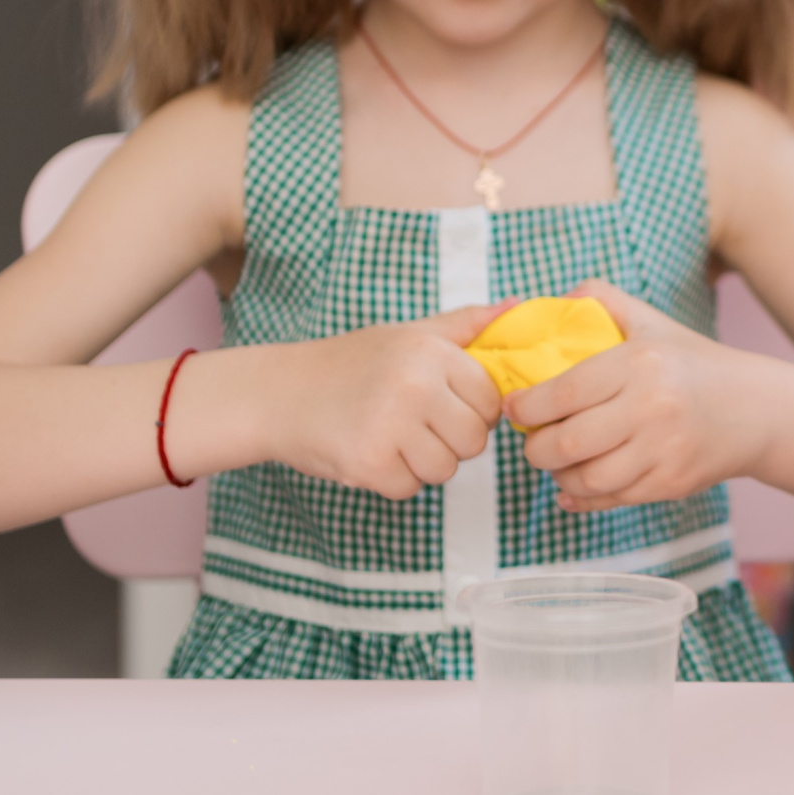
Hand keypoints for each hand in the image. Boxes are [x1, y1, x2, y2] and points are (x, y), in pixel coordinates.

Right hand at [251, 303, 504, 500]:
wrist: (276, 393)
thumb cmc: (350, 363)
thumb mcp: (408, 334)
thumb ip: (466, 325)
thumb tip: (518, 305)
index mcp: (432, 352)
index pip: (491, 402)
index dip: (470, 412)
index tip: (440, 407)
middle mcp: (415, 385)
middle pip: (474, 441)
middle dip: (449, 442)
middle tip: (410, 425)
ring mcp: (391, 424)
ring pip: (445, 470)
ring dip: (419, 464)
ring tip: (387, 436)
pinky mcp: (367, 462)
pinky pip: (409, 488)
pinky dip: (391, 480)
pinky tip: (368, 452)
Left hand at [510, 280, 787, 511]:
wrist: (756, 409)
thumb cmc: (693, 364)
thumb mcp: (653, 323)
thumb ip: (604, 301)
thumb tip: (557, 299)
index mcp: (639, 363)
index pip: (563, 392)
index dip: (526, 406)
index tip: (515, 407)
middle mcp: (651, 407)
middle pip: (567, 443)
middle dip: (535, 449)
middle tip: (532, 441)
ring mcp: (663, 450)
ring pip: (586, 478)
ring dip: (558, 476)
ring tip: (555, 462)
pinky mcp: (671, 483)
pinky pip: (611, 499)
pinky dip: (582, 497)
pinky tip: (572, 486)